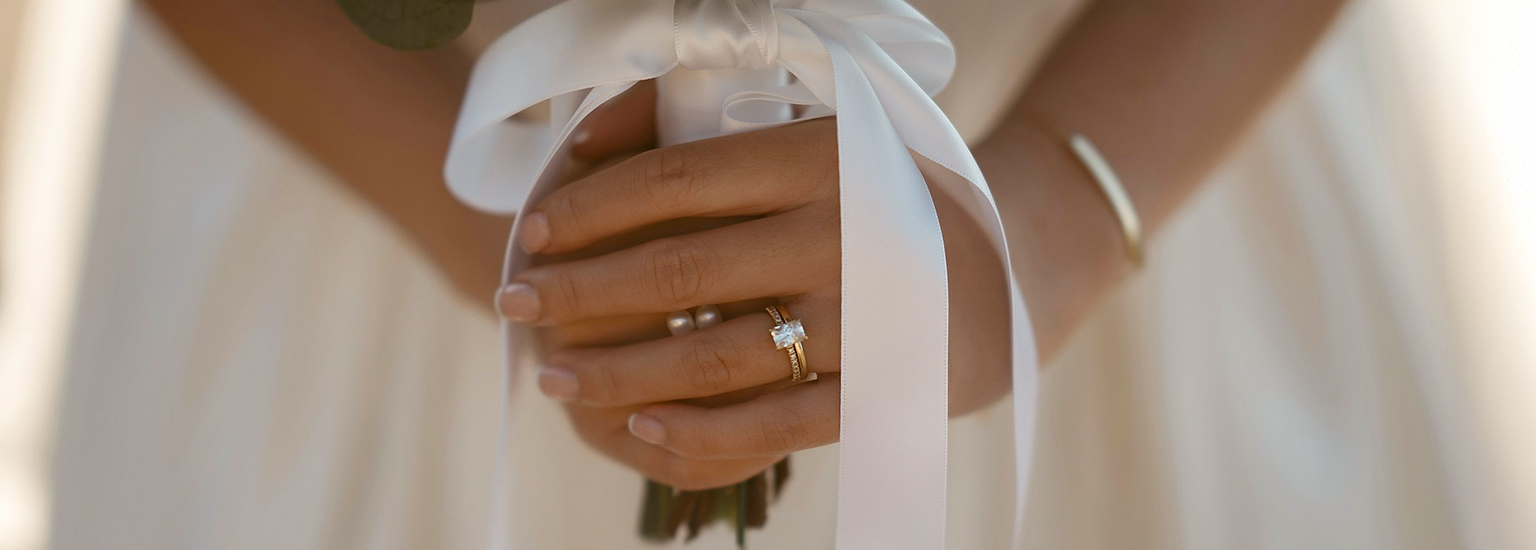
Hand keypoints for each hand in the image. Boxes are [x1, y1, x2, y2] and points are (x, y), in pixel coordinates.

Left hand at [496, 87, 1017, 489]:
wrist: (1020, 265)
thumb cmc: (889, 195)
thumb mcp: (824, 140)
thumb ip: (718, 134)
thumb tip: (586, 140)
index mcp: (821, 157)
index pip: (677, 178)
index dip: (593, 206)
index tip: (535, 231)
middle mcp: (840, 232)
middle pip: (676, 266)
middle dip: (578, 289)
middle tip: (515, 300)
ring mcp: (861, 319)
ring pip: (709, 356)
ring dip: (616, 370)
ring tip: (553, 374)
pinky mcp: (880, 393)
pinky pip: (768, 424)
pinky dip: (695, 431)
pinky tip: (636, 426)